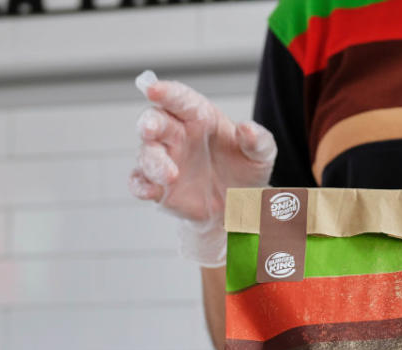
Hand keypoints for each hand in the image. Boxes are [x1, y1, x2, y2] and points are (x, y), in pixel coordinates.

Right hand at [128, 70, 276, 265]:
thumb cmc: (246, 171)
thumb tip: (248, 129)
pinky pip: (140, 182)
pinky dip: (140, 186)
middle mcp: (178, 135)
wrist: (239, 207)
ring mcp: (165, 160)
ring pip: (146, 153)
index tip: (154, 89)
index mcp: (200, 117)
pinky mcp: (159, 186)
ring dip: (152, 162)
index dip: (166, 92)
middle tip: (149, 130)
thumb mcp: (261, 155)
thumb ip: (258, 140)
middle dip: (148, 123)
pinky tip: (150, 191)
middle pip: (154, 121)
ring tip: (170, 176)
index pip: (180, 99)